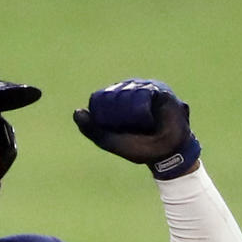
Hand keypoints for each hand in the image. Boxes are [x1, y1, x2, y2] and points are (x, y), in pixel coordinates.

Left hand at [73, 79, 200, 179]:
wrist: (164, 153)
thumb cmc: (138, 148)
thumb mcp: (108, 140)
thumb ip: (91, 129)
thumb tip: (76, 111)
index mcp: (123, 101)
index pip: (109, 95)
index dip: (106, 103)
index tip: (109, 118)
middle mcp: (136, 93)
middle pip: (119, 90)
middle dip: (117, 102)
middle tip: (125, 121)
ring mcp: (149, 90)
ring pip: (132, 88)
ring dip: (130, 101)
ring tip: (135, 119)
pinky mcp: (162, 91)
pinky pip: (148, 89)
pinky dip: (143, 99)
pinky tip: (144, 113)